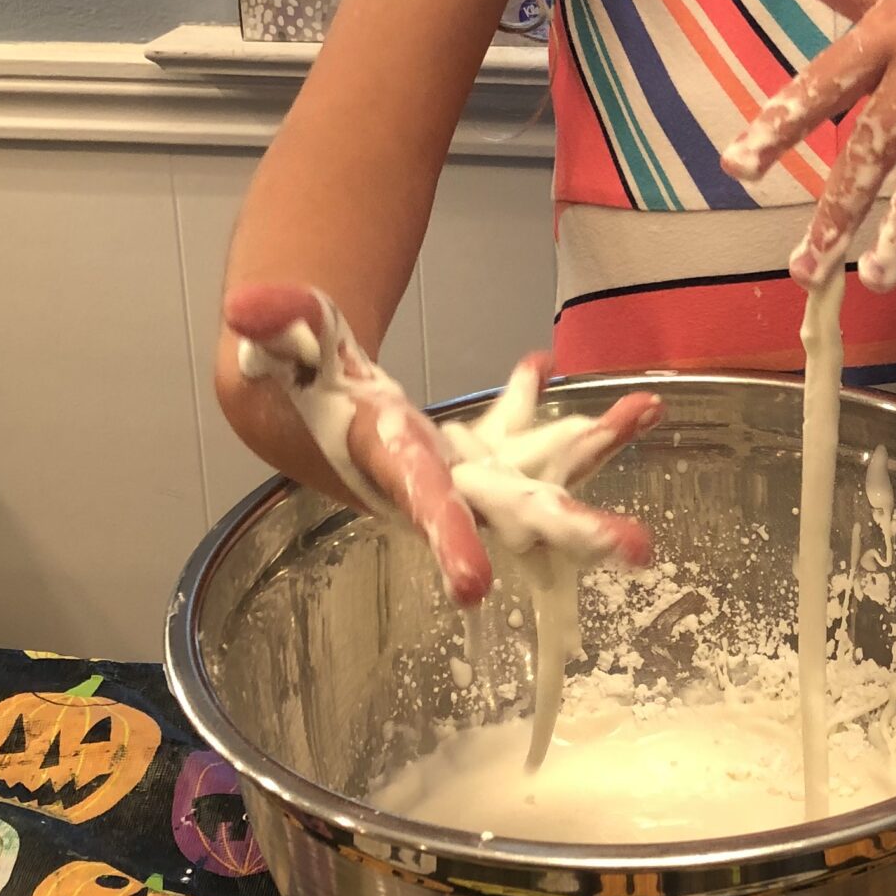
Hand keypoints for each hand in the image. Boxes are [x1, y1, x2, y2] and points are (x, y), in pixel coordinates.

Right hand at [224, 285, 657, 606]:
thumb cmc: (295, 376)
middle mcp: (446, 480)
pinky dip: (590, 424)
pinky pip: (552, 437)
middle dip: (575, 530)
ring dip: (600, 446)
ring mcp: (476, 467)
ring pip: (548, 467)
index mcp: (391, 463)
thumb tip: (245, 309)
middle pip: (517, 512)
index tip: (475, 586)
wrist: (308, 412)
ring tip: (650, 410)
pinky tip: (641, 401)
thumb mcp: (282, 344)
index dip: (448, 538)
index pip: (423, 503)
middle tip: (639, 549)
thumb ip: (270, 325)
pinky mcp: (493, 450)